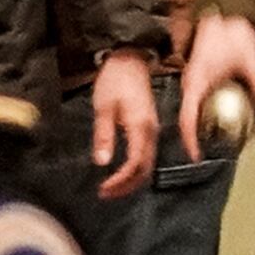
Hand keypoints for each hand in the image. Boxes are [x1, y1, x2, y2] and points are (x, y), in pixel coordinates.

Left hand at [91, 50, 158, 198]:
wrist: (130, 59)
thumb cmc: (115, 81)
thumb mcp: (104, 107)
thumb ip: (104, 135)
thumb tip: (102, 162)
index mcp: (141, 127)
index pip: (135, 164)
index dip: (120, 181)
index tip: (103, 189)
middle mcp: (151, 131)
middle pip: (145, 169)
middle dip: (126, 186)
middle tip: (105, 194)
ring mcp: (152, 129)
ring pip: (147, 164)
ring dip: (131, 179)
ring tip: (111, 187)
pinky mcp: (149, 127)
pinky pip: (146, 155)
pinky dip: (135, 169)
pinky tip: (121, 171)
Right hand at [176, 14, 254, 162]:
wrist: (221, 11)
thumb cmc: (228, 31)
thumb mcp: (250, 58)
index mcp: (196, 82)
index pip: (187, 119)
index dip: (189, 140)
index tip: (196, 155)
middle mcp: (191, 84)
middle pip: (189, 118)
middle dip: (197, 137)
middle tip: (209, 151)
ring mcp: (194, 80)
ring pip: (194, 109)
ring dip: (203, 124)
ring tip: (218, 137)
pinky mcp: (200, 77)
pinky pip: (201, 99)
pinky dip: (209, 110)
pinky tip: (223, 114)